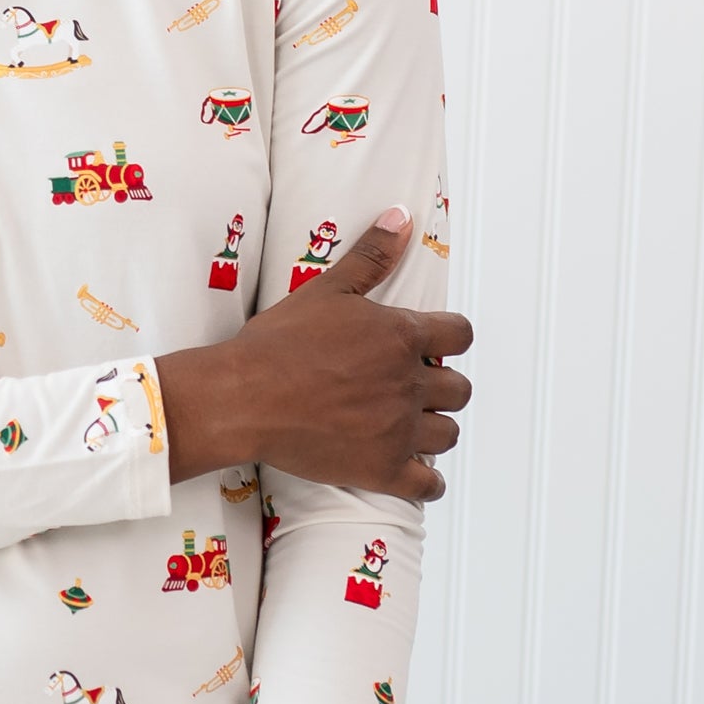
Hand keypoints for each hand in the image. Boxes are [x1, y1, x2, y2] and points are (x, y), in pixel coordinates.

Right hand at [157, 205, 471, 492]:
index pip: (460, 336)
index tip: (434, 347)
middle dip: (442, 387)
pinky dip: (427, 482)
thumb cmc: (277, 345)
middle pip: (459, 389)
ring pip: (448, 434)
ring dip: (436, 429)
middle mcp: (409, 383)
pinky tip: (415, 473)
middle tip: (413, 387)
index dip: (450, 340)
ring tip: (410, 425)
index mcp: (402, 337)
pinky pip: (427, 484)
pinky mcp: (382, 469)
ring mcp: (399, 430)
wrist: (243, 397)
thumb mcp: (326, 289)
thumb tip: (400, 218)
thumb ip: (371, 256)